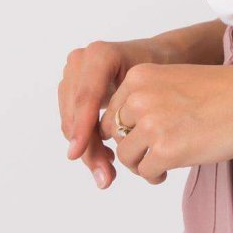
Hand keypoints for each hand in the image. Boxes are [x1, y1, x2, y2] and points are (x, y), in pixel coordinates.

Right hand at [60, 38, 155, 188]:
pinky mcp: (71, 90)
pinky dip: (87, 143)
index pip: (87, 97)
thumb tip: (118, 144)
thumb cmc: (161, 70)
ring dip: (87, 150)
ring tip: (107, 173)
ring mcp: (72, 75)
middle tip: (105, 177)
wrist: (159, 55)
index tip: (76, 154)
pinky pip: (74, 122)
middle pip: (77, 113)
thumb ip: (132, 111)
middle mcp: (80, 62)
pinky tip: (106, 157)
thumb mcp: (150, 87)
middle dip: (87, 148)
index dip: (81, 127)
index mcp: (99, 55)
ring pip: (71, 122)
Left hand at [96, 62, 232, 183]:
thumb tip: (124, 131)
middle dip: (130, 147)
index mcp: (139, 76)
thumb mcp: (174, 81)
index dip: (124, 129)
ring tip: (160, 164)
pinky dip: (154, 175)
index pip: (111, 110)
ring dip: (141, 163)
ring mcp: (152, 124)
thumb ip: (147, 97)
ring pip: (127, 155)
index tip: (141, 137)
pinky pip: (146, 171)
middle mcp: (140, 97)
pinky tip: (167, 172)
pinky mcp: (167, 150)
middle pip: (114, 133)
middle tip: (149, 154)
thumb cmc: (224, 91)